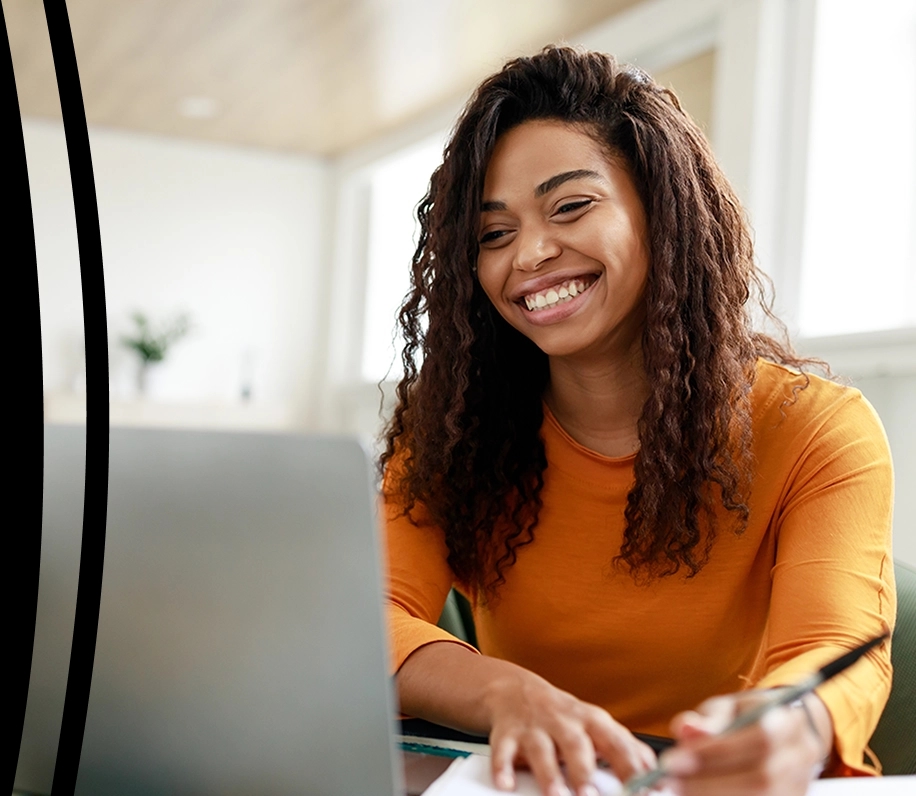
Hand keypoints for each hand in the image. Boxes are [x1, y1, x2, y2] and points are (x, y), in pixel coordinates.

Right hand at [485, 670, 655, 795]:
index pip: (617, 744)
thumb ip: (626, 748)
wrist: (515, 690)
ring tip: (556, 795)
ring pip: (542, 750)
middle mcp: (564, 722)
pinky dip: (502, 767)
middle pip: (577, 744)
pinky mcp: (507, 733)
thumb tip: (659, 775)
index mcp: (592, 722)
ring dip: (549, 774)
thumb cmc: (564, 718)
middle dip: (584, 770)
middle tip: (591, 795)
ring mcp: (535, 727)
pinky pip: (503, 750)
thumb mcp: (596, 725)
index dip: (630, 767)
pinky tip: (506, 782)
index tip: (641, 790)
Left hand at [660, 690, 832, 795]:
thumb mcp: (728, 708)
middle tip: (671, 780)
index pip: (760, 738)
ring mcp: (799, 786)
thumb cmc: (748, 718)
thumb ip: (708, 719)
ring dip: (712, 795)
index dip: (717, 751)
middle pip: (761, 778)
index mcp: (788, 722)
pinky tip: (697, 795)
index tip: (674, 760)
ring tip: (681, 789)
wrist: (782, 736)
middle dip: (709, 783)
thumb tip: (686, 730)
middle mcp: (800, 756)